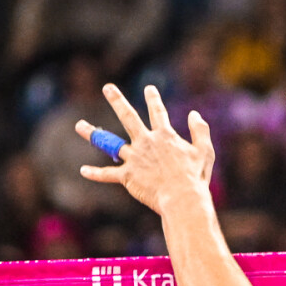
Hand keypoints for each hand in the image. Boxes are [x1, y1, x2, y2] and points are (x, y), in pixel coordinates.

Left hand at [76, 84, 213, 215]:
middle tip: (107, 88)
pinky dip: (95, 174)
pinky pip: (108, 174)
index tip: (149, 88)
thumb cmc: (196, 176)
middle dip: (117, 101)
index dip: (153, 99)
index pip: (158, 112)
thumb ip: (200, 131)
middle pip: (128, 117)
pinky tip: (83, 171)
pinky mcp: (127, 176)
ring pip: (109, 143)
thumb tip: (195, 114)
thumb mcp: (205, 151)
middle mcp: (146, 142)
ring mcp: (134, 158)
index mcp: (165, 136)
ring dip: (93, 133)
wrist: (182, 197)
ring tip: (80, 125)